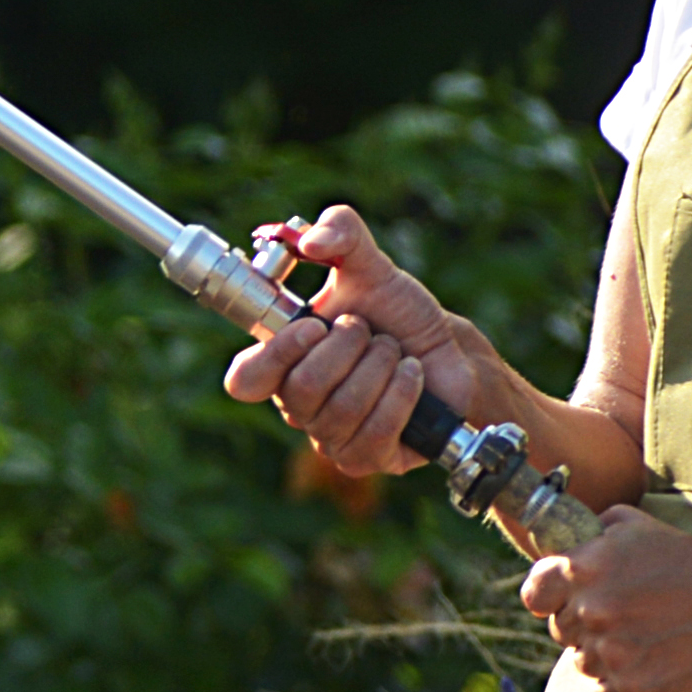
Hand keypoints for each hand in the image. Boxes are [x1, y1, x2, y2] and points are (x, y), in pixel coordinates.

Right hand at [219, 200, 473, 484]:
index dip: (275, 356)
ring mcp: (331, 437)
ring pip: (343, 409)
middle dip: (350, 348)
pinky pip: (375, 433)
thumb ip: (340, 232)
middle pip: (302, 390)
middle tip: (370, 333)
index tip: (314, 325)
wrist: (447, 352)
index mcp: (282, 364)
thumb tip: (309, 239)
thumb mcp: (370, 264)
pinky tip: (412, 377)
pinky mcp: (367, 458)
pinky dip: (402, 394)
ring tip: (395, 353)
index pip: (244, 381)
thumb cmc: (397, 314)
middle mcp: (299, 406)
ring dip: (382, 367)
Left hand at [519, 513, 691, 691]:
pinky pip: (605, 690)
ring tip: (641, 636)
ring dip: (603, 652)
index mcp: (582, 571)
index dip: (548, 597)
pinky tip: (650, 660)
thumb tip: (559, 543)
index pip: (534, 594)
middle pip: (560, 629)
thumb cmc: (687, 563)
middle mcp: (590, 614)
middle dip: (583, 623)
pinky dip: (621, 680)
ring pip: (582, 662)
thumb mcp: (636, 526)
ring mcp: (610, 655)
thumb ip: (589, 532)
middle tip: (622, 615)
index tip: (563, 599)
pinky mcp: (630, 689)